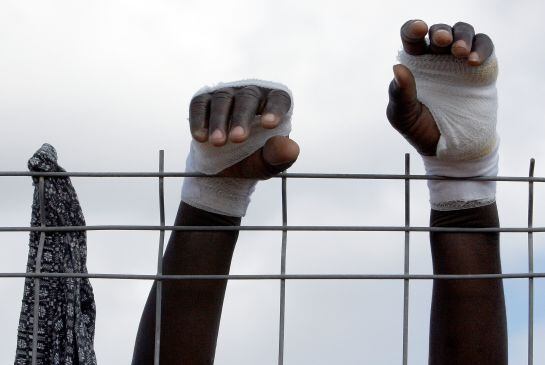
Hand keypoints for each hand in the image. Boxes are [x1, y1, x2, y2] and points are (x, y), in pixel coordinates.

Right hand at [189, 84, 298, 178]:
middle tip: (237, 139)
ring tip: (217, 142)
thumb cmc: (256, 159)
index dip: (275, 109)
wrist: (228, 168)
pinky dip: (200, 120)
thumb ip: (280, 155)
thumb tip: (289, 147)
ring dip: (219, 121)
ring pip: (223, 100)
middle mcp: (251, 94)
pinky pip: (200, 105)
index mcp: (273, 104)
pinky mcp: (204, 101)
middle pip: (248, 99)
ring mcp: (226, 95)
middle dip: (241, 118)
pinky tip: (201, 137)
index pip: (278, 99)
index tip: (269, 124)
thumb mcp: (270, 163)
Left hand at [386, 20, 494, 155]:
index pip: (411, 37)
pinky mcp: (482, 68)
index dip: (413, 28)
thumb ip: (400, 94)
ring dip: (462, 36)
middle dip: (441, 31)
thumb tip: (398, 68)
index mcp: (414, 63)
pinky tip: (474, 61)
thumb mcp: (404, 115)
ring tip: (460, 53)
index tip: (418, 30)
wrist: (449, 148)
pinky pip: (484, 46)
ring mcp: (460, 61)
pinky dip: (481, 48)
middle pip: (439, 31)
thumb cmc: (420, 129)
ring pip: (463, 32)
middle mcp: (437, 57)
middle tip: (442, 41)